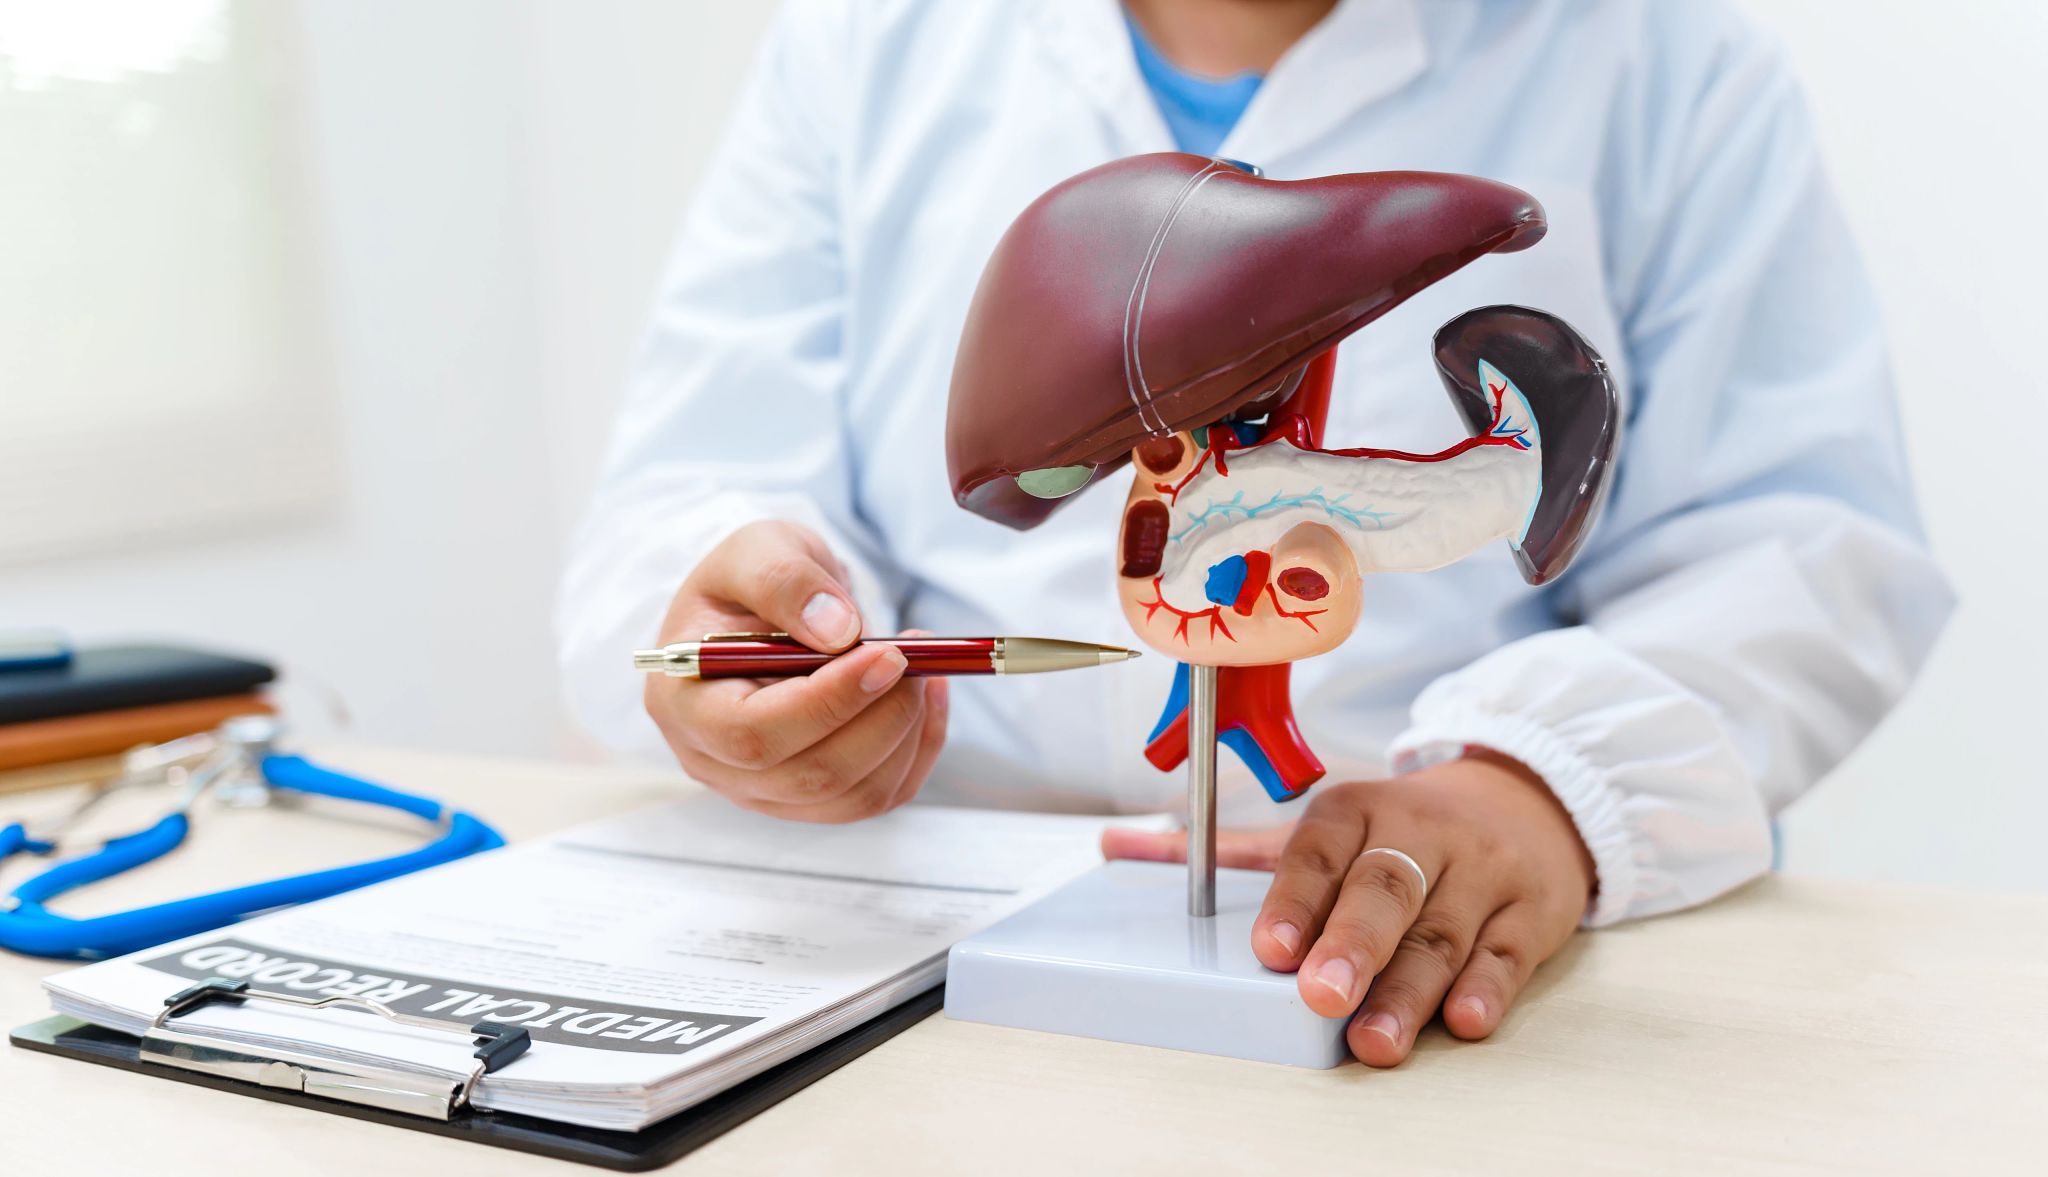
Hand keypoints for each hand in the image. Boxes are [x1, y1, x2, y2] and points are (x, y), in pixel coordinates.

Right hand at [645, 520, 947, 822]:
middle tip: (916, 656)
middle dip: (881, 717)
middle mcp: (716, 761)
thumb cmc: (750, 583)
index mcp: (683, 702)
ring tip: (924, 667)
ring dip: (907, 732)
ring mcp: (765, 790)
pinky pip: (882, 796)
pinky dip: (918, 748)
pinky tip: (927, 696)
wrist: (764, 610)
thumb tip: (838, 631)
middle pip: (811, 774)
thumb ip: (784, 580)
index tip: (887, 656)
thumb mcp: (757, 549)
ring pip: (855, 795)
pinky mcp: (814, 799)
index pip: (752, 734)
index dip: (827, 702)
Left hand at [1101, 750, 1593, 1065]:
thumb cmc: (1401, 831)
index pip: (1321, 851)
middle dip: (1351, 945)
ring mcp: (1480, 873)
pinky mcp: (1531, 913)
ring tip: (1374, 1038)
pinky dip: (1488, 988)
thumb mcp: (1322, 830)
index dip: (1295, 900)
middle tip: (1320, 995)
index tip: (1269, 949)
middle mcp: (1420, 835)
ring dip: (1407, 990)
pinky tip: (1465, 1020)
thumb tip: (1117, 847)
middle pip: (1384, 890)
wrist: (1524, 802)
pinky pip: (1507, 953)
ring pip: (1441, 933)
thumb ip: (1228, 852)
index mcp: (1358, 811)